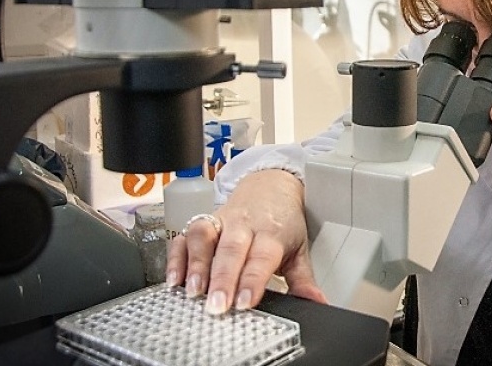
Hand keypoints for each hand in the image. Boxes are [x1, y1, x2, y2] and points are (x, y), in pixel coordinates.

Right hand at [165, 169, 326, 314]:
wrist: (272, 185)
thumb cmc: (283, 221)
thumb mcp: (299, 249)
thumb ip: (303, 280)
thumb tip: (317, 303)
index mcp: (271, 232)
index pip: (261, 257)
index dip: (251, 280)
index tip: (244, 303)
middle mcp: (244, 225)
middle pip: (231, 249)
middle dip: (222, 279)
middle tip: (216, 305)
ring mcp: (220, 221)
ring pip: (204, 237)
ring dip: (196, 265)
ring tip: (193, 292)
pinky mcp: (202, 221)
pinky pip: (184, 236)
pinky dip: (176, 256)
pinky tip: (174, 278)